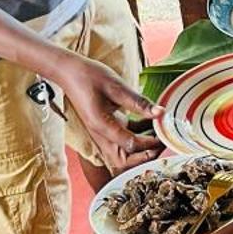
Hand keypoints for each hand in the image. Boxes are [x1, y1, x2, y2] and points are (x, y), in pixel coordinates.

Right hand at [53, 54, 163, 171]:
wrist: (68, 72)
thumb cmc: (89, 76)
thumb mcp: (116, 86)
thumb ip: (138, 102)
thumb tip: (160, 112)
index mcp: (101, 126)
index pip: (130, 145)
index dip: (149, 143)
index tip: (164, 133)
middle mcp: (101, 135)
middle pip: (125, 161)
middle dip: (145, 156)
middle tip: (162, 141)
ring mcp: (104, 133)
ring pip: (124, 154)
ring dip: (142, 150)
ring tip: (159, 135)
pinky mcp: (107, 127)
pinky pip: (124, 140)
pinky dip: (139, 137)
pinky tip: (151, 123)